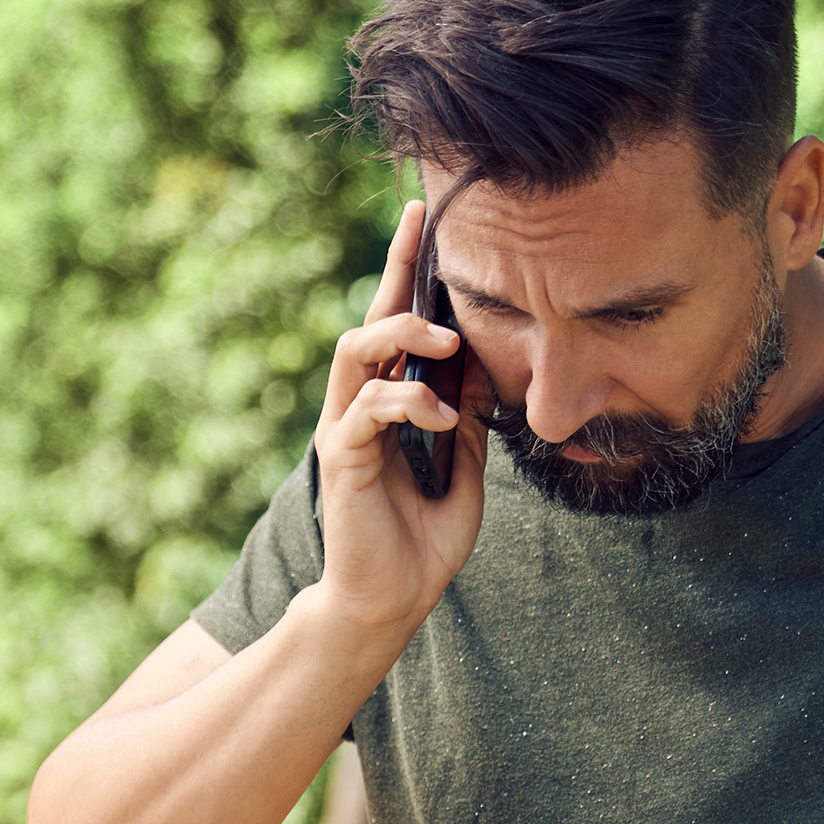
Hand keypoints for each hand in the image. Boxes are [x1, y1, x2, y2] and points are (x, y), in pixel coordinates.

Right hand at [309, 199, 493, 638]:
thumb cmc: (420, 549)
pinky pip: (369, 408)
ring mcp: (346, 433)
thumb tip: (480, 366)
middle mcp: (358, 411)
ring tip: (446, 339)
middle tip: (425, 225)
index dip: (407, 271)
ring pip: (355, 351)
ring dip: (401, 334)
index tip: (426, 219)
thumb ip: (467, 420)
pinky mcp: (343, 460)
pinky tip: (443, 419)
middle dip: (395, 269)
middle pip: (367, 320)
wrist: (390, 604)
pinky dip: (410, 403)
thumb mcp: (464, 472)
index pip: (394, 328)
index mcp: (386, 409)